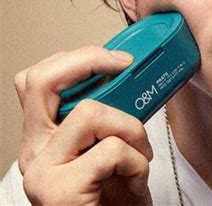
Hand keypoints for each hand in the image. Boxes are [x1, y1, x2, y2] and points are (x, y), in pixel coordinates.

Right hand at [15, 47, 152, 204]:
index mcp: (46, 136)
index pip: (39, 80)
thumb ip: (109, 115)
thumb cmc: (118, 197)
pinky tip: (135, 182)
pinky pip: (110, 150)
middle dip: (90, 61)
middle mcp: (35, 150)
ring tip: (139, 155)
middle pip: (41, 80)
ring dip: (130, 127)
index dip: (78, 58)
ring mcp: (43, 171)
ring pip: (89, 111)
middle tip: (123, 66)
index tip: (117, 58)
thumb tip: (130, 77)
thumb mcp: (112, 146)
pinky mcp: (59, 192)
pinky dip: (137, 161)